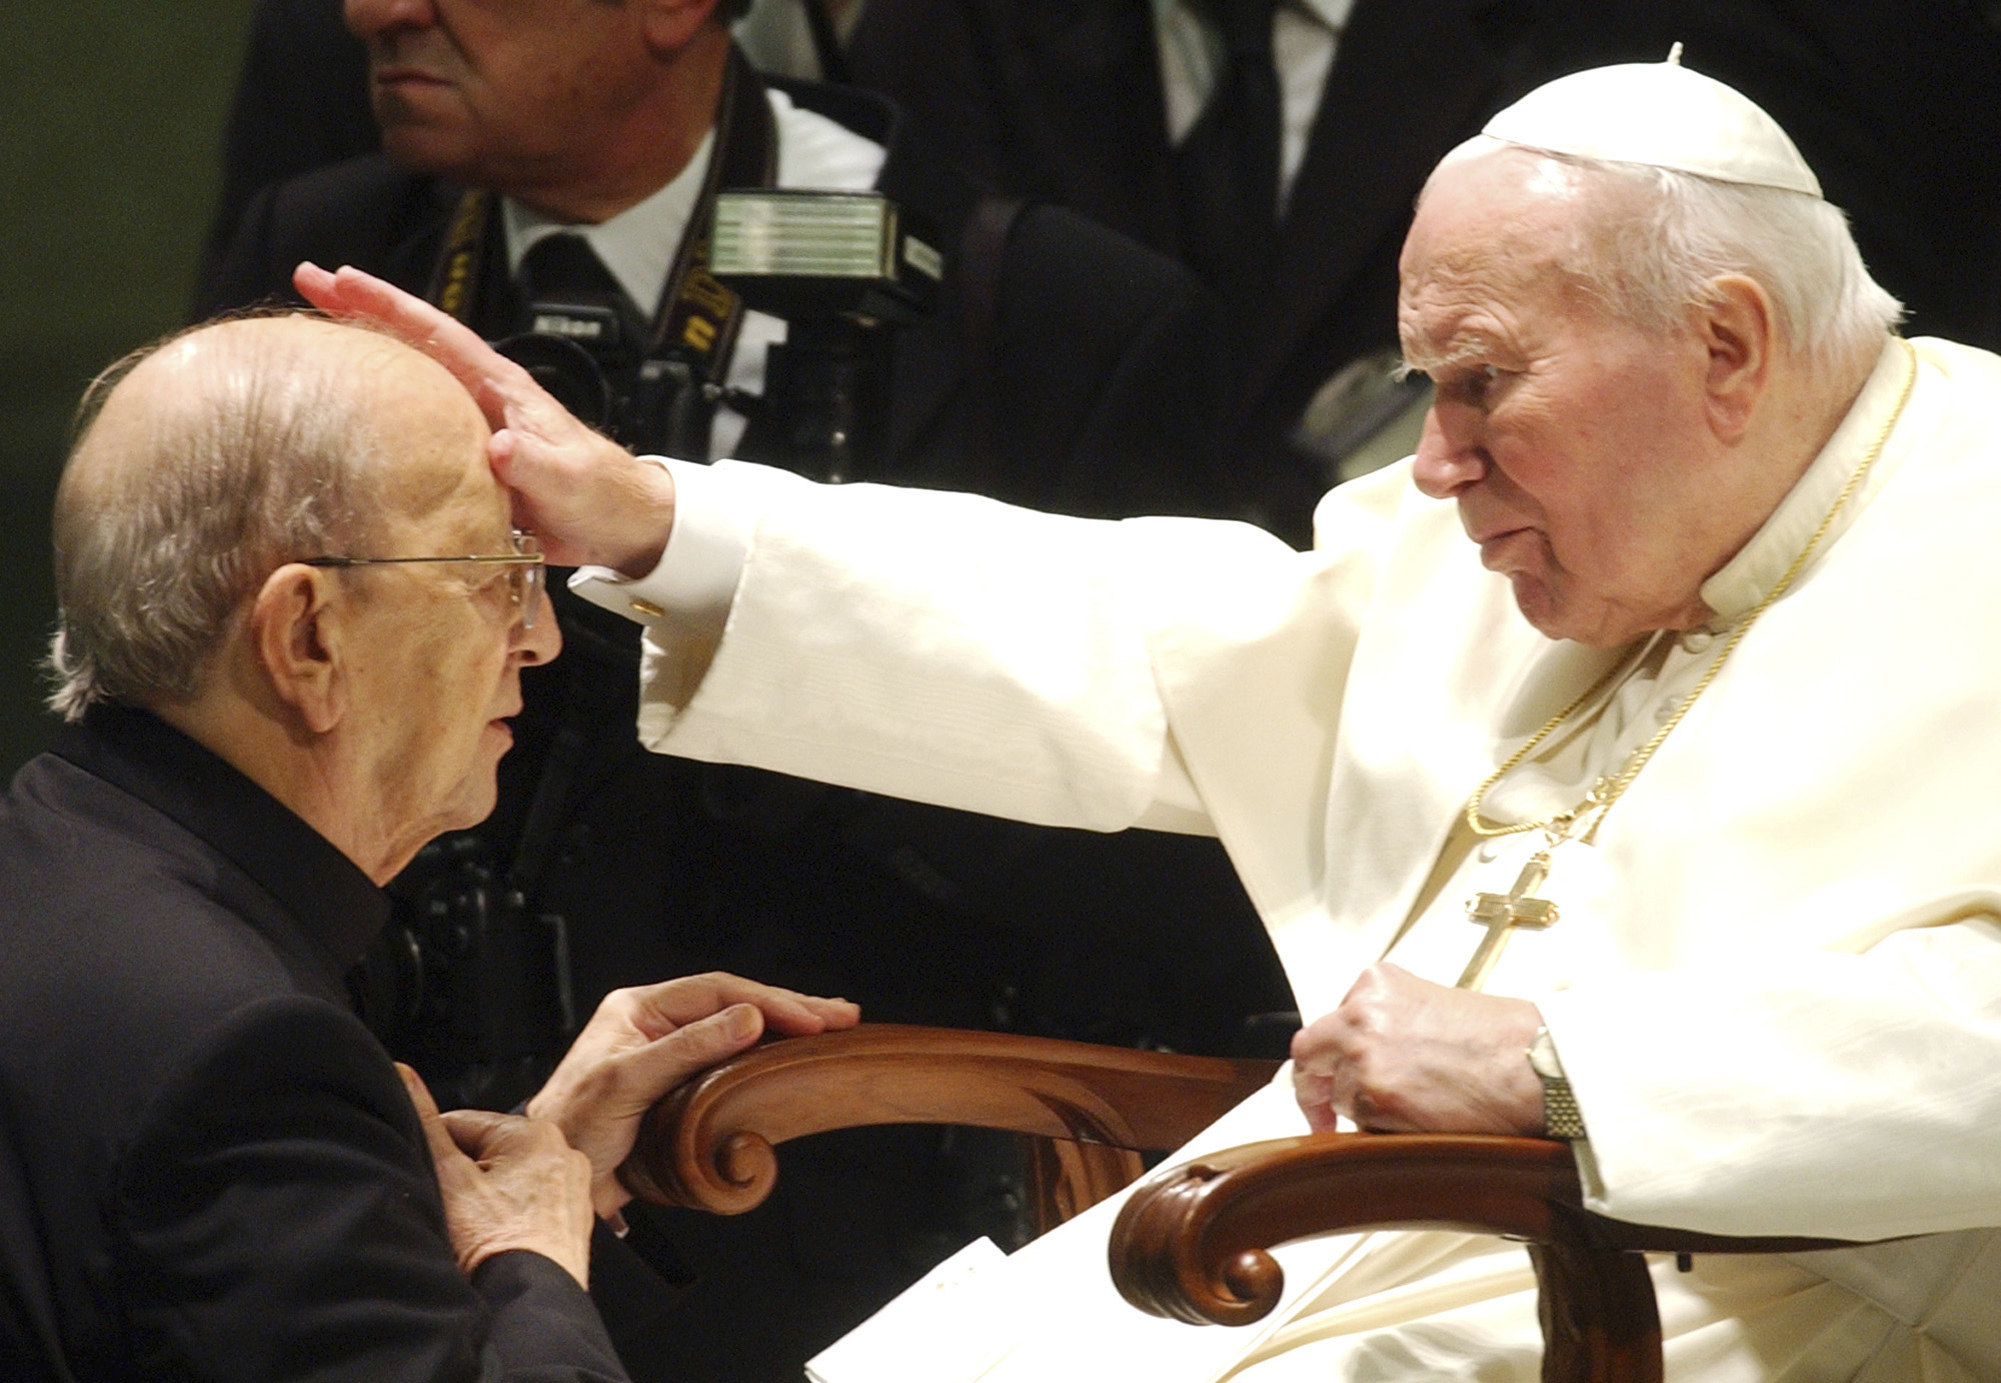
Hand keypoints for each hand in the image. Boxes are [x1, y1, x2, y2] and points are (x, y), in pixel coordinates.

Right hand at [291, 261, 676, 576]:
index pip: (439, 334)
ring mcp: (471, 426)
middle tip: (305, 279)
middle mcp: (481, 398)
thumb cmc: (602, 494)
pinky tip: (341, 416)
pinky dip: (375, 414)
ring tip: (307, 336)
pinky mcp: (466, 460)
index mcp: (502, 389)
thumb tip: (498, 446)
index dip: (391, 305)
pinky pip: (410, 427)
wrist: (622, 526)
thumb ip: (536, 463)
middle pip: (412, 343)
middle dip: (360, 309)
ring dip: (362, 356)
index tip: (343, 277)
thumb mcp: (571, 479)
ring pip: (406, 380)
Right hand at [398, 1064, 595, 1287]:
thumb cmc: (492, 1242)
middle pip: (489, 1152)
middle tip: (447, 1206)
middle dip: (463, 1175)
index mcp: (533, 1131)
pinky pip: (531, 1206)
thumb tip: (404, 1075)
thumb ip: (426, 1124)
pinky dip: (510, 1218)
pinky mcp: (574, 1219)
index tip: (422, 1172)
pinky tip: (494, 1239)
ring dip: (486, 1198)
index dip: (433, 1148)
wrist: (527, 1300)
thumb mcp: (449, 1177)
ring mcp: (573, 1188)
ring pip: (510, 1180)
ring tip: (470, 1228)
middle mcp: (562, 1151)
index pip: (463, 1123)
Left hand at [526, 972, 859, 1217]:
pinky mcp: (680, 1083)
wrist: (551, 1177)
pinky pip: (731, 1057)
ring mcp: (669, 1051)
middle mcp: (656, 1022)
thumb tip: (748, 1017)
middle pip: (734, 1003)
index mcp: (639, 1008)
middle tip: (841, 1015)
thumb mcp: (627, 1082)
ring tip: (829, 1025)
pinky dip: (765, 1053)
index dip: (770, 1002)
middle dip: (789, 1007)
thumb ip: (689, 1047)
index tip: (811, 1018)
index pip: (718, 991)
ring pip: (737, 1027)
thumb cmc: (572, 1129)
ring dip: (783, 1027)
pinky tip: (791, 1054)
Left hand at [1290, 963, 1544, 1134]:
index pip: (1332, 1021)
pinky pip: (1360, 1126)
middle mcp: (1361, 1014)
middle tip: (1320, 1114)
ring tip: (1419, 1110)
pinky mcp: (1375, 1097)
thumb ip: (1393, 1021)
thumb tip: (1373, 1054)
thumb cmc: (1506, 1038)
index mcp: (1376, 984)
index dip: (1331, 1055)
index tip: (1330, 1076)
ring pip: (1342, 1095)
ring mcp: (1363, 1055)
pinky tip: (1421, 1123)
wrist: (1536, 1064)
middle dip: (1313, 1086)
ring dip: (1367, 1110)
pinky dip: (1383, 1131)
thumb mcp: (1437, 1005)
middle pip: (1312, 1053)